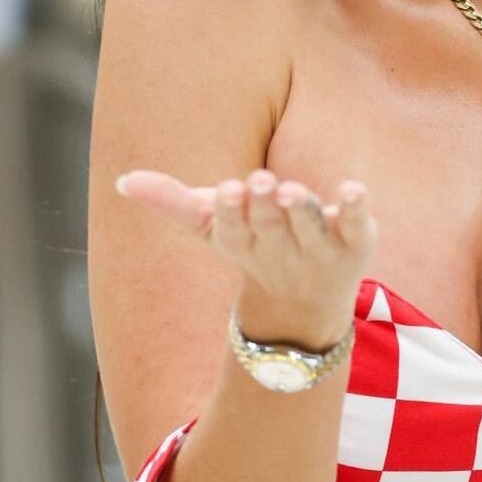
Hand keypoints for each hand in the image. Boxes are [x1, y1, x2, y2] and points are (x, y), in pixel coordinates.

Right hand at [115, 166, 377, 345]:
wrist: (307, 300)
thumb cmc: (254, 246)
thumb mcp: (213, 227)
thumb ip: (172, 202)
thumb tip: (123, 181)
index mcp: (244, 243)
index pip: (234, 229)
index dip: (232, 211)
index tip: (228, 190)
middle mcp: (282, 248)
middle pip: (271, 226)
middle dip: (264, 205)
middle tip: (257, 181)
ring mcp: (321, 248)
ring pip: (312, 227)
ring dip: (302, 209)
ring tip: (291, 189)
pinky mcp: (355, 242)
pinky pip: (358, 225)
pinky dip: (356, 209)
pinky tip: (353, 188)